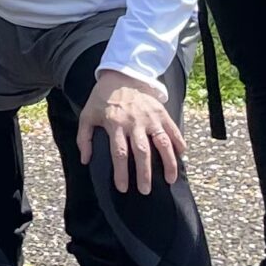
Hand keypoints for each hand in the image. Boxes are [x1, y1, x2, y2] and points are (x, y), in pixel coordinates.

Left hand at [76, 69, 183, 194]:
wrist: (121, 76)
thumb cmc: (102, 99)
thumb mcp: (87, 115)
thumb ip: (83, 138)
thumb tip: (85, 160)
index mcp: (115, 124)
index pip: (118, 153)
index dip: (121, 172)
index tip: (123, 188)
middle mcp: (134, 122)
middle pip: (142, 151)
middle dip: (144, 173)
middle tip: (146, 190)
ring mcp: (150, 117)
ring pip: (162, 142)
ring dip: (168, 162)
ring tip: (171, 180)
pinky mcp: (161, 112)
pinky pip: (173, 130)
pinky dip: (179, 143)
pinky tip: (182, 157)